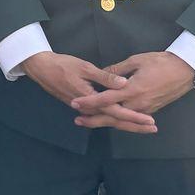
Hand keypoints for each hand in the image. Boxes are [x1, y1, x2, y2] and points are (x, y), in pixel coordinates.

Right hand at [22, 51, 156, 135]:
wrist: (41, 68)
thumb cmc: (62, 65)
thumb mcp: (84, 67)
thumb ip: (105, 77)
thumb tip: (124, 83)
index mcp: (91, 99)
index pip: (117, 112)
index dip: (134, 117)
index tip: (150, 121)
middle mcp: (89, 108)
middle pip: (115, 121)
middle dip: (135, 126)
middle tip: (153, 128)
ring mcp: (85, 108)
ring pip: (108, 120)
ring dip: (126, 123)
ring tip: (143, 125)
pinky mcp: (82, 106)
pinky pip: (102, 115)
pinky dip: (115, 118)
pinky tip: (124, 117)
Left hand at [71, 52, 194, 130]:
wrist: (185, 71)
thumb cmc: (160, 62)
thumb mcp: (136, 60)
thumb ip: (117, 70)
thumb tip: (102, 74)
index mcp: (133, 89)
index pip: (106, 98)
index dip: (90, 102)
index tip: (76, 103)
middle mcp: (138, 103)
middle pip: (112, 116)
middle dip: (94, 119)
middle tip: (77, 120)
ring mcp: (145, 109)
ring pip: (121, 120)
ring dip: (105, 122)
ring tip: (88, 122)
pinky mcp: (151, 110)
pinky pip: (131, 119)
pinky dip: (118, 121)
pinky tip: (109, 120)